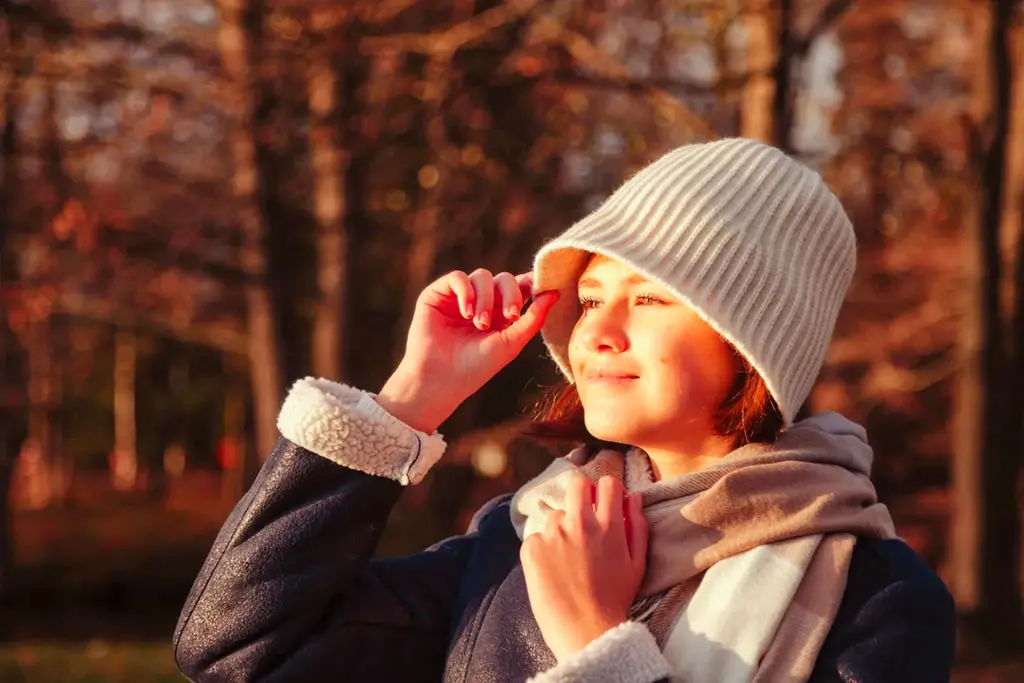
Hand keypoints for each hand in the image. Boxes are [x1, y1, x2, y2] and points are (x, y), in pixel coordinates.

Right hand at [377, 268, 559, 432]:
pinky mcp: (438, 294)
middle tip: (508, 317)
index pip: (519, 287)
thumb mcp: (511, 342)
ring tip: (479, 324)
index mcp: (500, 313)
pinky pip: (457, 277)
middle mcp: (481, 302)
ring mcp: (459, 297)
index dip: (530, 284)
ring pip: (482, 276)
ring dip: (486, 298)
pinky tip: (466, 312)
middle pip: (504, 278)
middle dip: (510, 294)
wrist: (441, 380)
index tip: (541, 289)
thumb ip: (533, 318)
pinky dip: (466, 291)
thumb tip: (555, 292)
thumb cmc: (476, 367)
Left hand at [520, 475, 648, 661]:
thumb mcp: (637, 564)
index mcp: (609, 526)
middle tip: (582, 519)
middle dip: (582, 496)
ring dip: (561, 529)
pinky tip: (553, 571)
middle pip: (577, 485)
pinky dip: (543, 549)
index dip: (606, 491)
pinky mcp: (532, 548)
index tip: (604, 502)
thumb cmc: (615, 600)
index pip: (607, 484)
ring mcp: (553, 534)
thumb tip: (633, 497)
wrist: (585, 632)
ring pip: (555, 516)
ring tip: (567, 559)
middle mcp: (580, 524)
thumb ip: (638, 526)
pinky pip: (536, 537)